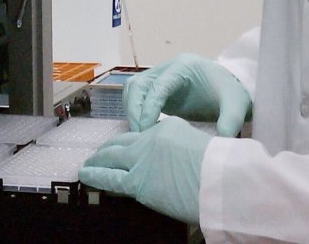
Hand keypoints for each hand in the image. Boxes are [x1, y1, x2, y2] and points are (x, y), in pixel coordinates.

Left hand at [78, 116, 210, 224]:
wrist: (222, 180)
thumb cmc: (221, 168)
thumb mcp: (202, 146)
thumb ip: (185, 149)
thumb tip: (178, 163)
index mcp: (169, 127)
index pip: (144, 134)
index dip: (133, 142)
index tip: (128, 148)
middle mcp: (151, 138)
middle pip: (123, 141)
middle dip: (109, 148)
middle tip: (100, 154)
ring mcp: (142, 158)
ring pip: (111, 157)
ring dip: (98, 161)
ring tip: (88, 165)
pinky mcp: (137, 181)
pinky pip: (109, 177)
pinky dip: (95, 175)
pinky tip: (86, 175)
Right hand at [124, 53, 250, 135]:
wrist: (232, 88)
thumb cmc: (232, 93)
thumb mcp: (237, 105)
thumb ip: (230, 121)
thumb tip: (221, 139)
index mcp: (184, 67)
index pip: (158, 85)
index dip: (148, 108)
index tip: (146, 130)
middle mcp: (168, 68)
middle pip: (138, 84)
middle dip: (135, 110)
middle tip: (139, 136)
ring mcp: (160, 76)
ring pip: (133, 89)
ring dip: (131, 111)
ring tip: (139, 135)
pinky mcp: (157, 88)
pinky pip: (137, 97)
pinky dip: (135, 111)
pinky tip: (143, 130)